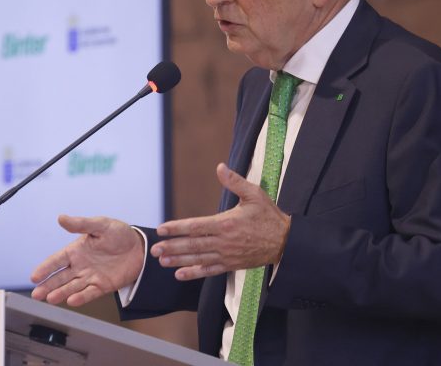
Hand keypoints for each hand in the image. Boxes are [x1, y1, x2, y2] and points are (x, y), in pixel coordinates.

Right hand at [30, 215, 144, 306]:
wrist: (140, 247)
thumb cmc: (119, 233)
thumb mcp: (101, 225)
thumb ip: (81, 224)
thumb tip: (61, 218)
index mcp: (76, 250)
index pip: (57, 260)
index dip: (46, 268)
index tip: (34, 276)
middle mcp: (80, 265)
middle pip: (60, 277)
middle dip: (48, 286)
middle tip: (36, 294)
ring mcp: (90, 277)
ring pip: (72, 287)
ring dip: (61, 293)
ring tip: (50, 299)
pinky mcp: (102, 286)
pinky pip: (90, 293)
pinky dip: (81, 297)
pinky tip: (72, 301)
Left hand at [152, 163, 290, 280]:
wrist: (286, 242)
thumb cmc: (269, 216)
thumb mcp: (254, 194)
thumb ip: (235, 181)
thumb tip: (220, 167)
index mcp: (227, 223)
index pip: (196, 226)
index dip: (177, 228)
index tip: (162, 229)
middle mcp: (224, 241)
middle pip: (192, 245)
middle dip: (172, 247)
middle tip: (154, 249)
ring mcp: (227, 255)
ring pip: (198, 258)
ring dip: (178, 260)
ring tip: (162, 261)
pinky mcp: (231, 265)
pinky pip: (210, 270)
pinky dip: (194, 272)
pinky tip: (180, 273)